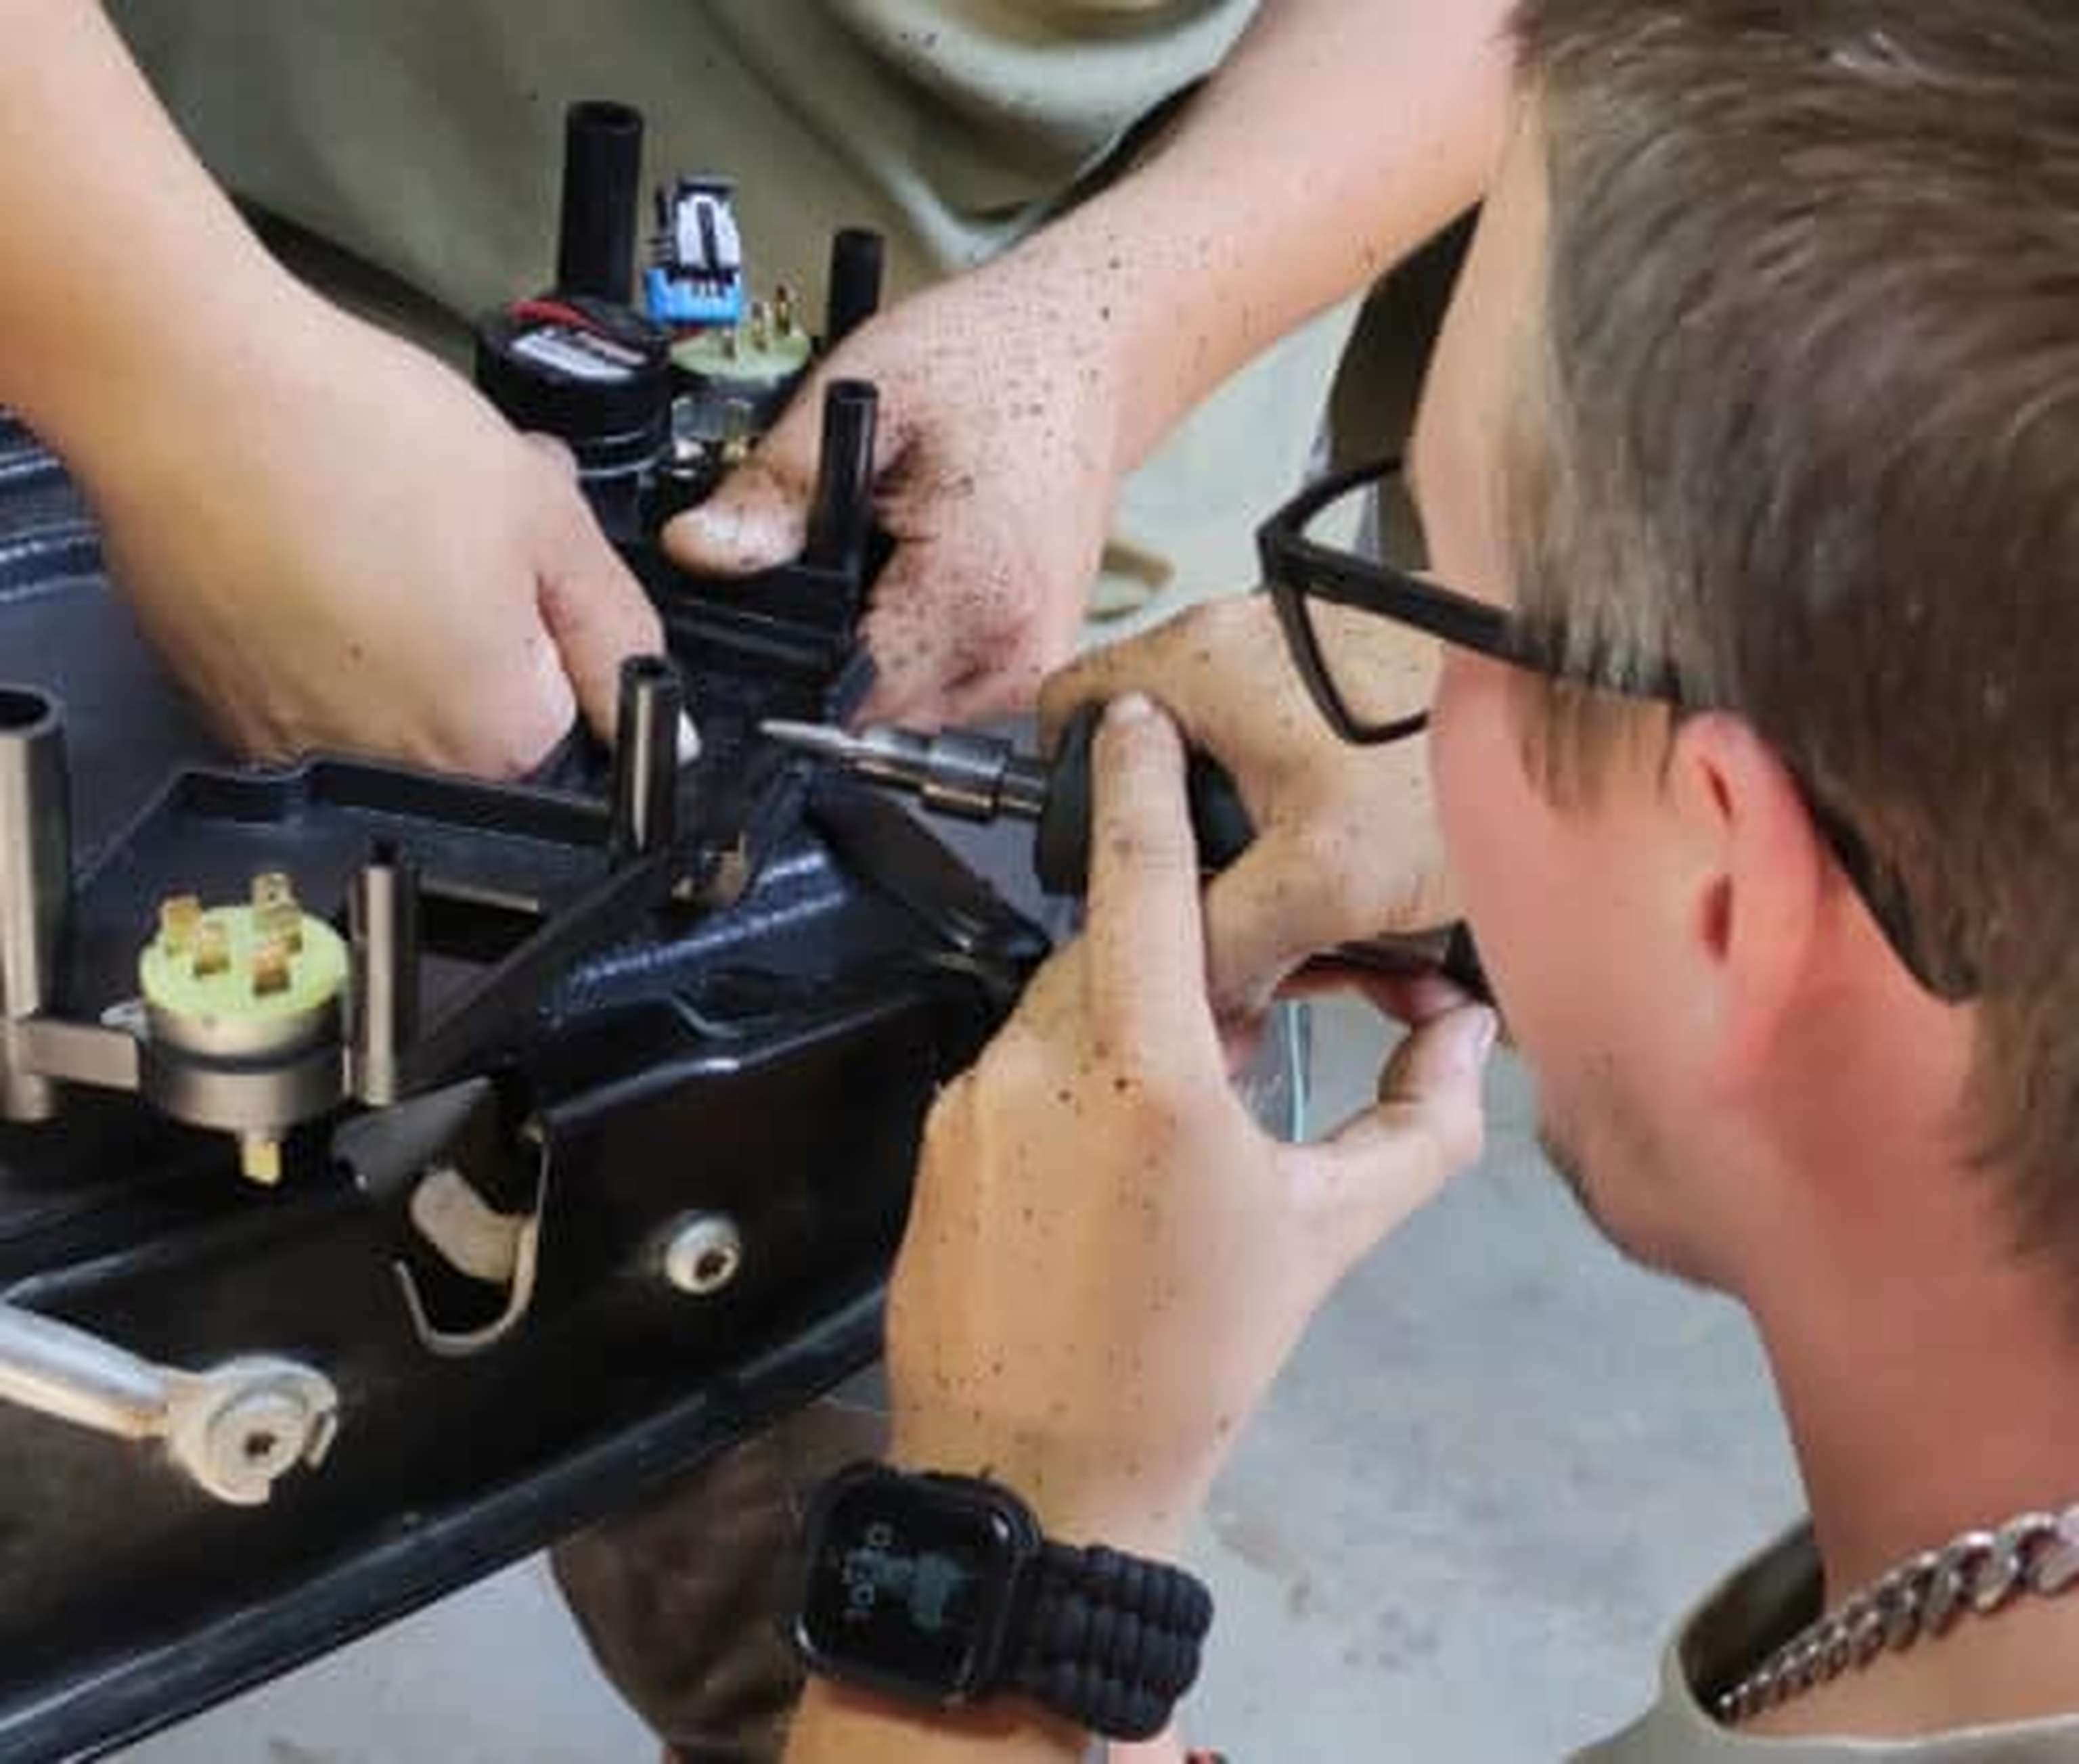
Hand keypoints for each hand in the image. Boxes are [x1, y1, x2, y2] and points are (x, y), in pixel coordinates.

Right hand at [84, 296, 661, 775]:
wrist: (190, 388)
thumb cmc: (362, 438)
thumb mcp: (548, 519)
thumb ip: (618, 635)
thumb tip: (671, 730)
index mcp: (495, 740)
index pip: (576, 729)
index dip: (557, 638)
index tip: (519, 574)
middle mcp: (399, 772)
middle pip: (485, 727)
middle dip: (487, 638)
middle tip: (446, 539)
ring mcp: (302, 751)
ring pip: (399, 709)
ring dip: (408, 635)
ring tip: (375, 535)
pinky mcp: (230, 717)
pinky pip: (314, 697)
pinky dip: (327, 639)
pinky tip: (316, 555)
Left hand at [663, 242, 1121, 723]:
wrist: (1088, 356)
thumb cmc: (999, 360)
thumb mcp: (865, 397)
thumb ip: (775, 489)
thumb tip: (697, 551)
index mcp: (981, 592)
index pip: (842, 694)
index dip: (786, 653)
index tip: (772, 601)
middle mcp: (1017, 651)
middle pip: (868, 710)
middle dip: (829, 646)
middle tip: (840, 549)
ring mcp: (1032, 669)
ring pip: (903, 708)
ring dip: (872, 646)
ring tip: (889, 549)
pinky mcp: (1033, 667)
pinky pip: (943, 688)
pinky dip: (914, 640)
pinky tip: (920, 571)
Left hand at [885, 696, 1493, 1553]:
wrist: (1038, 1476)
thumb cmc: (1196, 1357)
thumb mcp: (1328, 1234)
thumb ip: (1417, 1121)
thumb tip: (1464, 1031)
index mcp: (1145, 1063)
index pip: (1141, 875)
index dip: (1139, 779)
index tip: (1132, 712)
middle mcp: (1039, 1058)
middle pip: (1113, 952)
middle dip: (1177, 972)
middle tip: (1239, 1049)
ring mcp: (971, 1100)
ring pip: (1059, 1013)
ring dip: (1121, 1034)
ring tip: (1169, 1136)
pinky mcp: (934, 1143)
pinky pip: (1012, 1073)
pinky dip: (1065, 1085)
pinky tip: (1099, 1175)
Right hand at [1041, 594, 1459, 1024]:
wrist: (1596, 709)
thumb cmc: (1448, 767)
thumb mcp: (1314, 881)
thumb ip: (1215, 947)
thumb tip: (1177, 1009)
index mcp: (1191, 664)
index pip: (1067, 713)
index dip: (1065, 802)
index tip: (1106, 886)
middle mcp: (1236, 645)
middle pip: (1160, 774)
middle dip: (1201, 879)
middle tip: (1250, 956)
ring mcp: (1302, 666)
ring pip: (1244, 793)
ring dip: (1276, 882)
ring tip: (1344, 955)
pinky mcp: (1361, 696)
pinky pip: (1307, 784)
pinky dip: (1329, 850)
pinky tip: (1385, 920)